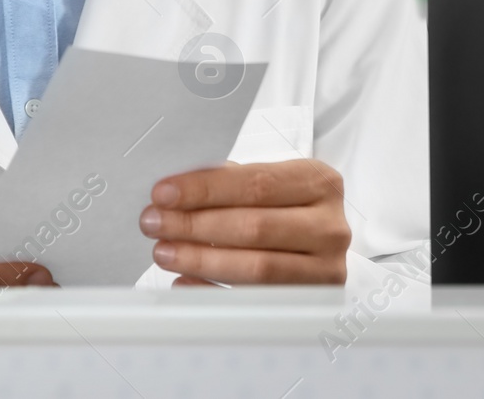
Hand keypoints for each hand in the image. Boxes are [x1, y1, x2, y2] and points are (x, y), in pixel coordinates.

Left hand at [141, 160, 350, 284]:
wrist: (322, 240)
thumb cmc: (287, 206)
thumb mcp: (269, 182)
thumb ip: (228, 182)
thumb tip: (174, 194)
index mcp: (319, 182)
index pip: (256, 183)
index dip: (205, 189)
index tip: (164, 193)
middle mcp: (329, 225)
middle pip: (255, 226)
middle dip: (195, 225)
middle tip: (154, 223)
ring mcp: (326, 267)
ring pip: (257, 267)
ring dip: (201, 259)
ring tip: (164, 251)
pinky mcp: (312, 301)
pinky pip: (254, 301)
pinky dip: (214, 291)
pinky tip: (185, 282)